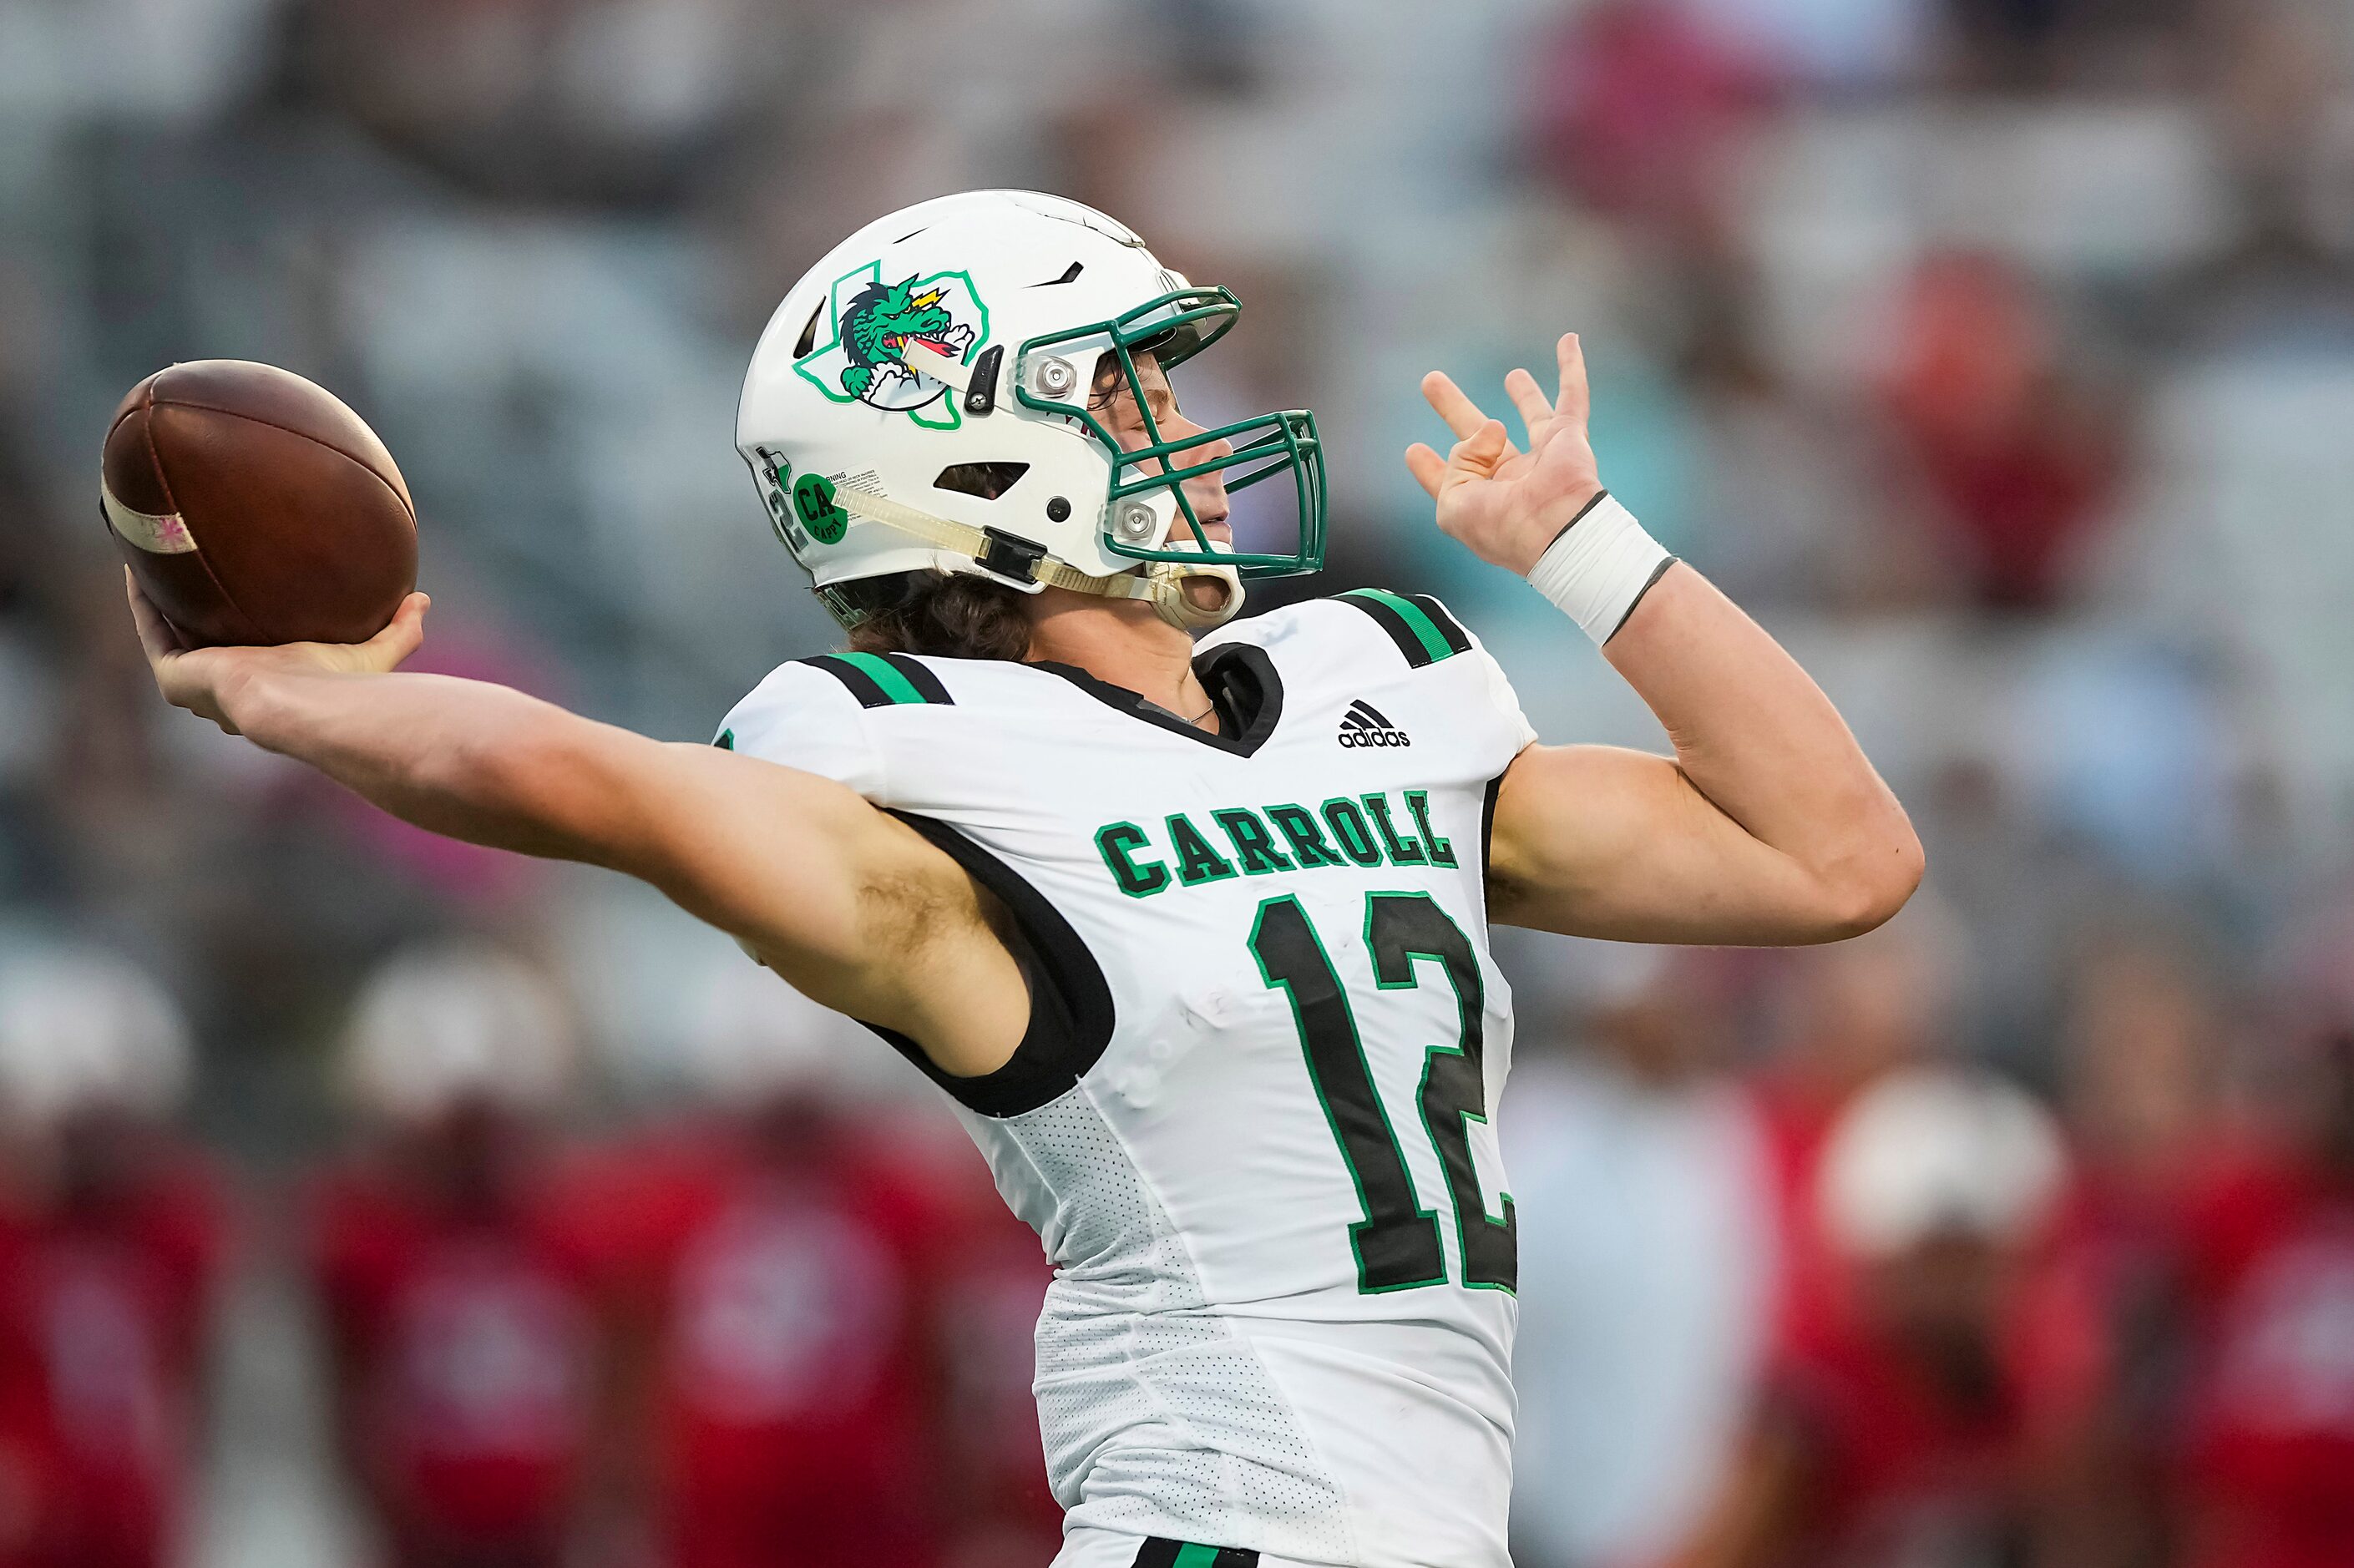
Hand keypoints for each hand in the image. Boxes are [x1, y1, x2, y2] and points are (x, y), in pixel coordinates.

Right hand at [126, 570, 428, 733]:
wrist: (304, 705)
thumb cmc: (343, 687)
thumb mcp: (375, 652)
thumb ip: (399, 630)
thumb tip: (422, 598)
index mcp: (272, 687)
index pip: (252, 659)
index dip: (241, 629)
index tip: (241, 594)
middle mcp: (230, 690)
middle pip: (205, 646)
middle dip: (195, 612)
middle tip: (191, 571)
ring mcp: (199, 685)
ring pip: (171, 633)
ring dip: (162, 597)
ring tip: (155, 557)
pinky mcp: (175, 676)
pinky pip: (151, 627)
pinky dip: (142, 595)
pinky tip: (136, 562)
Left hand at [1404, 332, 1605, 576]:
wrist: (1554, 531)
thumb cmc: (1501, 527)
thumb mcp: (1454, 503)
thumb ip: (1456, 463)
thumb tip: (1488, 428)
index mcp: (1478, 499)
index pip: (1449, 478)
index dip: (1429, 467)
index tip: (1414, 450)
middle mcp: (1509, 478)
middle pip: (1478, 435)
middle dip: (1454, 408)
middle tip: (1432, 381)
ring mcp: (1541, 457)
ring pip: (1531, 415)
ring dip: (1523, 394)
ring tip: (1512, 374)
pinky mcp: (1569, 438)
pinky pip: (1572, 396)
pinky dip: (1571, 368)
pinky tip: (1569, 342)